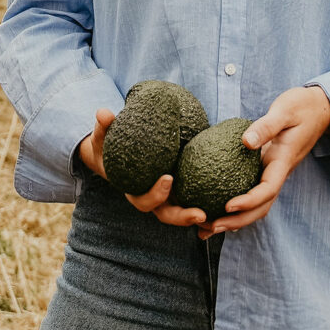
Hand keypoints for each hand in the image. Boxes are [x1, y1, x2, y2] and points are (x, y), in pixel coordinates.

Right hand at [77, 111, 210, 227]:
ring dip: (198, 218)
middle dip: (183, 217)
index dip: (155, 194)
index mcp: (134, 190)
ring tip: (216, 216)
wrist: (115, 152)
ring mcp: (166, 197)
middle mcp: (151, 198)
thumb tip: (103, 112)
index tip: (168, 178)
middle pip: (167, 215)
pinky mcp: (179, 190)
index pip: (143, 201)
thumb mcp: (104, 136)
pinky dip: (207, 208)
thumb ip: (104, 126)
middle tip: (201, 213)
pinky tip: (225, 206)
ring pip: (182, 214)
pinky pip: (192, 203)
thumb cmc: (109, 144)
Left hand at [200, 84, 329, 235]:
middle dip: (237, 222)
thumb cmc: (301, 107)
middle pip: (260, 207)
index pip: (267, 189)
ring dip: (235, 221)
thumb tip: (245, 141)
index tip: (228, 206)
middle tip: (210, 228)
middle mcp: (277, 172)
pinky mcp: (266, 169)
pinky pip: (252, 193)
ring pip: (257, 206)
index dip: (248, 201)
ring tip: (207, 229)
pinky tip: (216, 210)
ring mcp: (272, 173)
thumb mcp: (284, 111)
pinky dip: (236, 207)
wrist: (319, 108)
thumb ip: (266, 126)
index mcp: (282, 161)